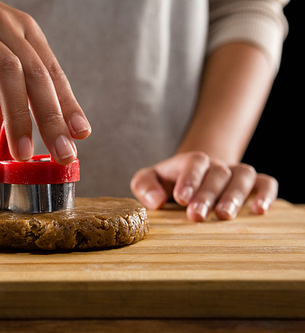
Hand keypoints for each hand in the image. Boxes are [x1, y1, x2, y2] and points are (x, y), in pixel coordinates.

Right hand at [0, 0, 90, 162]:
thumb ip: (3, 103)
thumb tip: (13, 150)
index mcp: (26, 34)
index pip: (53, 73)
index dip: (69, 105)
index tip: (81, 135)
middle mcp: (7, 28)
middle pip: (36, 75)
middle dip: (52, 118)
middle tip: (62, 154)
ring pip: (6, 72)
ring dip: (17, 117)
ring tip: (21, 154)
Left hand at [130, 152, 277, 220]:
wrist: (194, 176)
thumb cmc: (168, 183)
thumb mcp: (149, 179)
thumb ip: (144, 185)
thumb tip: (156, 201)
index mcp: (190, 162)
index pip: (194, 162)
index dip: (189, 179)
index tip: (181, 198)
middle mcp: (216, 165)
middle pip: (217, 173)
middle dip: (207, 195)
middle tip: (196, 216)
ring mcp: (236, 173)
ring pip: (243, 176)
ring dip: (235, 196)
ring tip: (224, 216)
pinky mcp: (254, 184)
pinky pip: (266, 183)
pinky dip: (266, 194)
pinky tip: (259, 211)